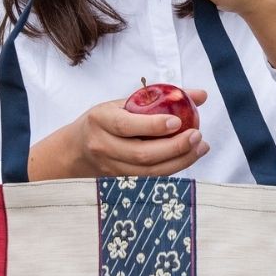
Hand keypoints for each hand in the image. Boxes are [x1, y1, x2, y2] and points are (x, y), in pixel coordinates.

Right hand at [28, 90, 209, 178]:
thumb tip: (201, 95)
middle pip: (141, 153)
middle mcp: (103, 146)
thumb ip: (159, 98)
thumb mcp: (122, 103)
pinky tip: (188, 157)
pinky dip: (172, 168)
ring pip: (148, 170)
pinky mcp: (120, 180)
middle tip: (197, 136)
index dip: (152, 125)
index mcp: (100, 120)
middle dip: (174, 147)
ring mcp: (111, 167)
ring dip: (179, 160)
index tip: (177, 121)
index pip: (126, 125)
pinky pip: (150, 177)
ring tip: (200, 147)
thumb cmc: (104, 121)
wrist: (75, 151)